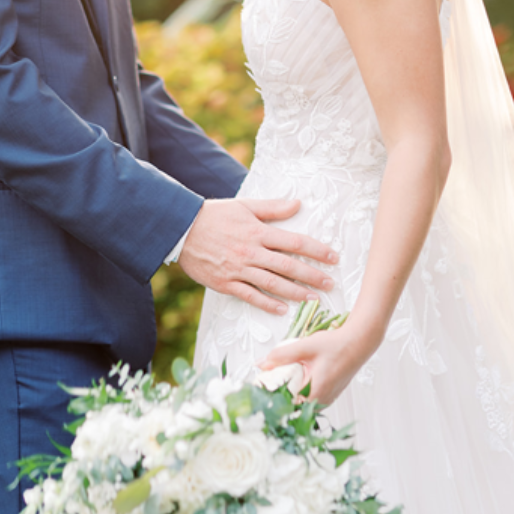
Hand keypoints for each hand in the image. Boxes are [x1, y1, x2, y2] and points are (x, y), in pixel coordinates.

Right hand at [178, 198, 337, 315]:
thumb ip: (272, 208)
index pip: (294, 241)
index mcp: (257, 232)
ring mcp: (238, 269)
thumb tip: (298, 203)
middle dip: (312, 275)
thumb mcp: (244, 206)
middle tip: (330, 284)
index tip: (333, 257)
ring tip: (313, 299)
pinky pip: (250, 296)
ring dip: (295, 292)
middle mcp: (250, 252)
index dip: (316, 250)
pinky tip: (282, 310)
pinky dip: (267, 304)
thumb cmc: (214, 215)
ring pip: (272, 284)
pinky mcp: (225, 283)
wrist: (181, 229)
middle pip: (287, 266)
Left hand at [259, 322, 380, 405]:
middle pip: (293, 406)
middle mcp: (322, 401)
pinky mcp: (330, 394)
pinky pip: (310, 398)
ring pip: (302, 402)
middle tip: (268, 380)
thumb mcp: (305, 346)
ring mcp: (327, 399)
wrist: (358, 342)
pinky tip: (297, 376)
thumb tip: (261, 364)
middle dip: (279, 394)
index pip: (286, 406)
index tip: (261, 389)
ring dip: (291, 392)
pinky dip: (301, 389)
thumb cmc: (336, 345)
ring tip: (281, 377)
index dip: (272, 398)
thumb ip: (281, 355)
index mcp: (315, 393)